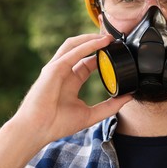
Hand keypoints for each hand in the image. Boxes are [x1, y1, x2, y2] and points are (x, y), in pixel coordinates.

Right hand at [12, 34, 131, 143]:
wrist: (38, 130)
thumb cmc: (57, 124)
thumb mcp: (90, 114)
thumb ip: (110, 106)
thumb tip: (129, 97)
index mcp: (71, 81)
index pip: (87, 62)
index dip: (101, 55)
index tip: (117, 52)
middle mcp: (63, 71)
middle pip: (80, 49)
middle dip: (96, 42)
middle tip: (114, 40)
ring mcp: (56, 68)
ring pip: (74, 45)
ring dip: (91, 39)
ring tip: (108, 37)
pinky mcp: (53, 69)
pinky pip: (72, 52)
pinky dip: (86, 46)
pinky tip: (99, 42)